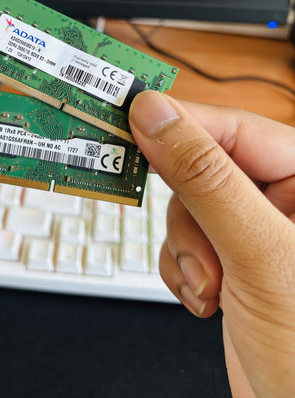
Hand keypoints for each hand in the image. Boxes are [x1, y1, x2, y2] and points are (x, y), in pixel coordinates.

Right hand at [129, 91, 294, 397]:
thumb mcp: (259, 254)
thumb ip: (206, 179)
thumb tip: (157, 118)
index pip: (238, 129)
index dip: (184, 122)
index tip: (134, 117)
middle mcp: (286, 201)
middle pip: (205, 169)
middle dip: (190, 214)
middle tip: (188, 239)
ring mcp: (257, 232)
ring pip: (189, 208)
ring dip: (187, 251)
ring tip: (210, 287)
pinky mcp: (233, 261)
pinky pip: (185, 241)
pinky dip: (182, 269)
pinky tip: (206, 298)